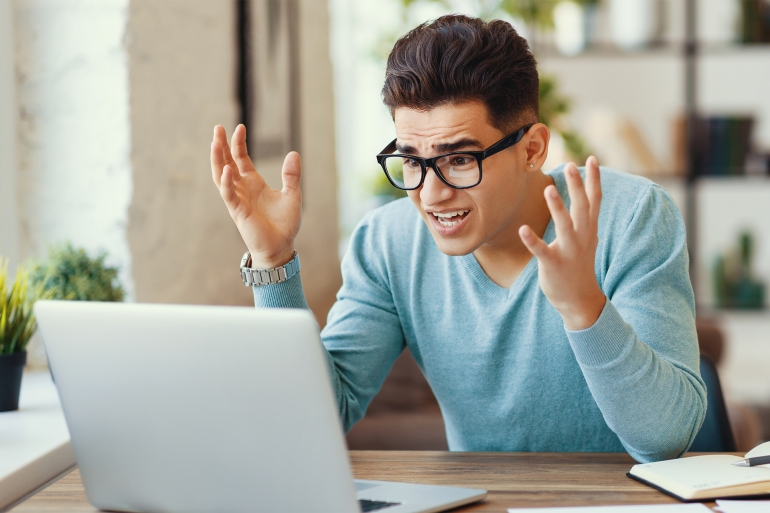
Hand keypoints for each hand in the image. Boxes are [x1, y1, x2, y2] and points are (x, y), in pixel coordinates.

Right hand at [210, 124, 300, 268]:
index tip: (239, 127)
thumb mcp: (292, 195)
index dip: (238, 144)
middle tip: (217, 128)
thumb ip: (292, 175)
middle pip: (226, 163)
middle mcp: (242, 189)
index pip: (240, 159)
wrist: (281, 246)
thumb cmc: (284, 224)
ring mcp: (238, 200)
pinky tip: (226, 170)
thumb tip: (294, 153)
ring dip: (217, 160)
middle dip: (221, 146)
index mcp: (253, 183)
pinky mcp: (238, 212)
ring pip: (221, 176)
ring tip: (215, 142)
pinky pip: (228, 195)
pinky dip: (226, 183)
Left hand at [519, 157, 605, 330]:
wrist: (579, 300)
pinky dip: (532, 240)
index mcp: (589, 230)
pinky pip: (542, 250)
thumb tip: (587, 200)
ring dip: (557, 208)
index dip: (593, 180)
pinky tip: (523, 228)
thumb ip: (586, 219)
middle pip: (582, 207)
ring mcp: (569, 251)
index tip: (592, 159)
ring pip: (564, 225)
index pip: (594, 200)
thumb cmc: (579, 266)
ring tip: (547, 190)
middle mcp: (582, 237)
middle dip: (577, 187)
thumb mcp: (587, 240)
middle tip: (570, 166)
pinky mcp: (554, 264)